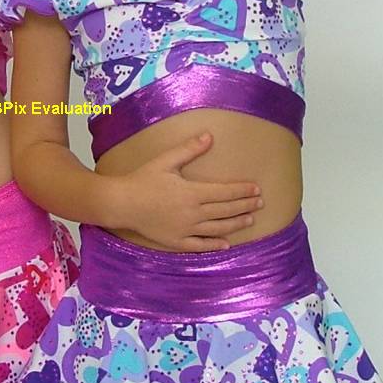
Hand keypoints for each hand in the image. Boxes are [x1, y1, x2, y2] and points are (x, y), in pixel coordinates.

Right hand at [113, 133, 261, 251]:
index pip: (225, 192)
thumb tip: (209, 136)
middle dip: (245, 206)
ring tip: (249, 220)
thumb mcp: (165, 161)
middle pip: (225, 210)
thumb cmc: (142, 179)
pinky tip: (226, 244)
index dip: (242, 190)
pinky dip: (214, 245)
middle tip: (260, 203)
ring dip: (236, 224)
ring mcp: (185, 229)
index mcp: (192, 192)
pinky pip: (200, 245)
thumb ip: (189, 150)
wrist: (122, 203)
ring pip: (217, 228)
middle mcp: (193, 213)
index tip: (257, 189)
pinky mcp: (176, 241)